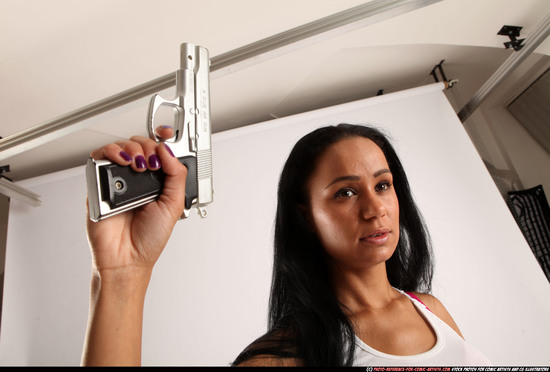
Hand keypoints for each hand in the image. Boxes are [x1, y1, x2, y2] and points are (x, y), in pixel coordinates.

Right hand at [86, 129, 186, 273]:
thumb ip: (177, 175)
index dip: (162, 138)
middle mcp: (138, 177)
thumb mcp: (174, 204)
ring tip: (139, 164)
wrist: (127, 258)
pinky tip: (123, 162)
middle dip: (148, 146)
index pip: (159, 150)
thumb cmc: (149, 238)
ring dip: (132, 148)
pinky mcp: (99, 183)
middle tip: (152, 162)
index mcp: (157, 180)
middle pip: (140, 143)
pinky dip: (111, 152)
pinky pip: (100, 158)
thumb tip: (168, 150)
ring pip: (120, 146)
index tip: (167, 134)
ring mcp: (118, 179)